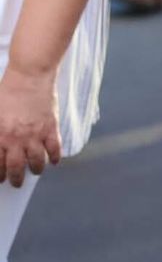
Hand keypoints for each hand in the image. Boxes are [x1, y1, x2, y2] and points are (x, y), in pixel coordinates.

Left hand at [0, 67, 60, 186]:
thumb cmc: (6, 92)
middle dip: (16, 179)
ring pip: (37, 161)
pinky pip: (55, 148)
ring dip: (36, 169)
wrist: (29, 77)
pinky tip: (54, 161)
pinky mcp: (50, 127)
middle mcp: (17, 139)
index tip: (1, 180)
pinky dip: (55, 157)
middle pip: (17, 167)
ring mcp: (35, 134)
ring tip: (36, 171)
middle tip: (17, 183)